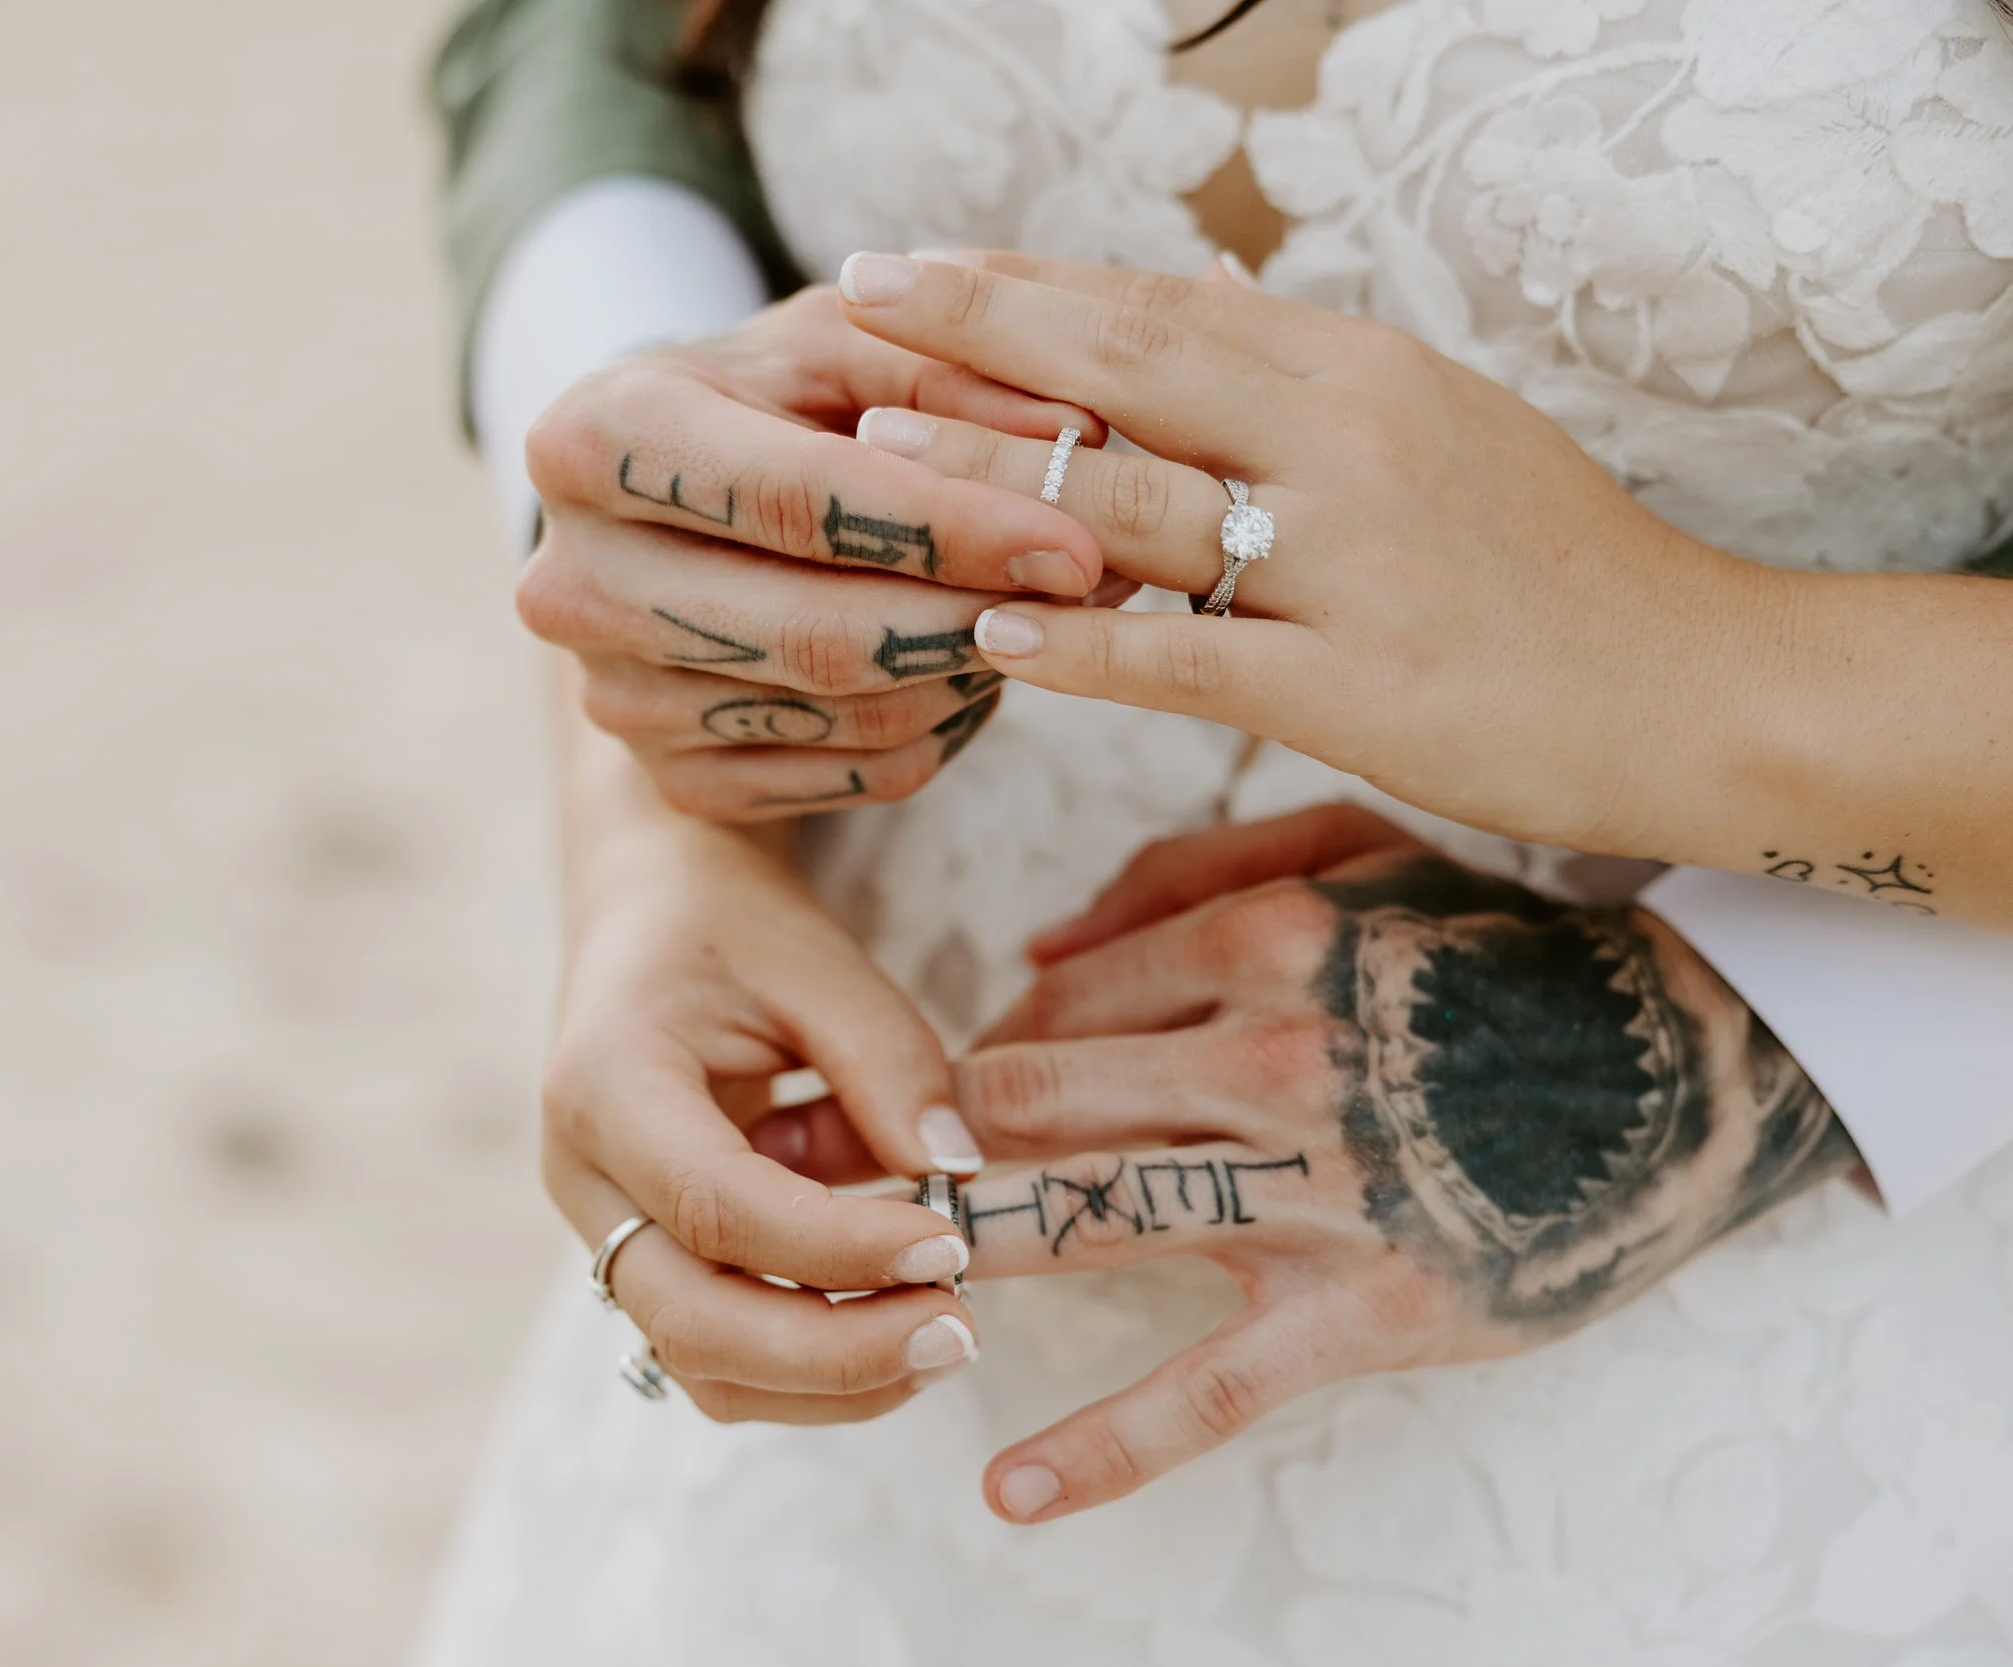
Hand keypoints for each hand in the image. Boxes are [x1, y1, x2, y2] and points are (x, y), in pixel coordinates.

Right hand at [517, 285, 1113, 822]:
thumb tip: (1079, 426)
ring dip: (976, 671)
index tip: (1075, 540)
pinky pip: (853, 777)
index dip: (948, 525)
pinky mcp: (671, 780)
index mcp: (593, 439)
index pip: (795, 499)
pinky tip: (977, 661)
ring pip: (849, 716)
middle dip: (976, 614)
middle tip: (1095, 590)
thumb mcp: (839, 343)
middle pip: (817, 633)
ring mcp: (615, 698)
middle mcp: (574, 581)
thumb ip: (951, 366)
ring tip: (1052, 609)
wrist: (664, 504)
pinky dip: (944, 726)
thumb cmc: (767, 401)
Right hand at [543, 808, 986, 1423]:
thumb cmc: (729, 926)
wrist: (648, 915)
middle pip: (693, 1320)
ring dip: (830, 1383)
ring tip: (946, 1341)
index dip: (837, 1248)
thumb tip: (955, 1171)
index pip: (718, 1206)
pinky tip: (899, 1332)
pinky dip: (810, 1372)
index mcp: (604, 1084)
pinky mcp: (645, 1260)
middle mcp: (583, 1178)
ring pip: (701, 1364)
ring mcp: (604, 1231)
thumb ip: (886, 1058)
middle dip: (836, 1353)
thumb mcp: (816, 959)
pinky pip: (717, 1353)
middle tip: (961, 1331)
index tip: (950, 1245)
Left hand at [813, 804, 1855, 1517]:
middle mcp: (1272, 1058)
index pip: (1053, 1001)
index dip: (986, 1053)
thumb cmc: (1490, 955)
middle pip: (1033, 1103)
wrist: (1680, 1069)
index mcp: (1261, 938)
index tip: (960, 1102)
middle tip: (896, 1185)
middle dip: (947, 1144)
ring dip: (971, 1251)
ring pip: (1086, 1218)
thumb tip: (1030, 949)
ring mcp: (1315, 1193)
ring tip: (879, 1289)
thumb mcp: (1350, 852)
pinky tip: (1007, 1491)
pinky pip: (1207, 1393)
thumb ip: (1177, 875)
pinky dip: (1101, 1451)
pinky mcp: (1363, 1313)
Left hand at [834, 251, 1760, 856]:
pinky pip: (1192, 656)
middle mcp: (1353, 442)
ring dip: (997, 473)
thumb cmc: (1556, 564)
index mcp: (1362, 373)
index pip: (1160, 307)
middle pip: (1133, 367)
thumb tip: (1206, 284)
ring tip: (875, 446)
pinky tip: (987, 627)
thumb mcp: (1442, 425)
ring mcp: (1357, 563)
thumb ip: (1308, 367)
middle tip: (853, 300)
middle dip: (979, 329)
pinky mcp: (1363, 686)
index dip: (1025, 284)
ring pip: (1143, 505)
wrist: (1705, 686)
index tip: (914, 263)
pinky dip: (1082, 643)